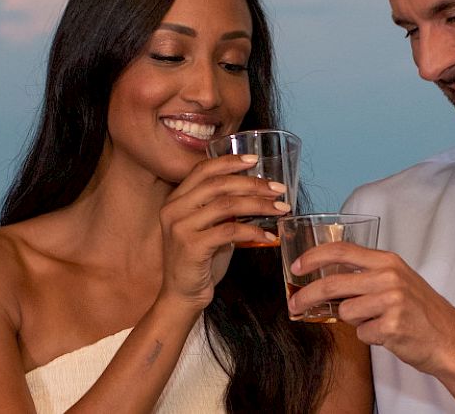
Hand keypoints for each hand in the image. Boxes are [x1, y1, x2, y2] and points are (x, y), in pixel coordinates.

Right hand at [158, 154, 289, 307]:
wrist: (182, 295)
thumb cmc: (200, 261)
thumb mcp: (209, 228)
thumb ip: (222, 208)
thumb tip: (256, 192)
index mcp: (176, 200)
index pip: (203, 170)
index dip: (229, 162)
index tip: (254, 160)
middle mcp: (174, 209)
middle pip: (218, 184)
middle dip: (253, 184)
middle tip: (278, 189)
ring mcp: (180, 228)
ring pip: (226, 205)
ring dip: (259, 205)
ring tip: (280, 209)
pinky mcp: (192, 247)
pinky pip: (230, 231)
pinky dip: (254, 232)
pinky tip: (269, 236)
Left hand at [287, 242, 454, 375]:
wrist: (451, 340)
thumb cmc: (422, 312)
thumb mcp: (396, 282)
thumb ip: (365, 277)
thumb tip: (325, 282)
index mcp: (387, 261)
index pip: (340, 250)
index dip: (313, 257)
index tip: (296, 267)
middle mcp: (389, 276)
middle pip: (332, 283)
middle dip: (306, 295)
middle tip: (294, 305)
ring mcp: (391, 301)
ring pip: (345, 312)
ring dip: (355, 322)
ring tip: (378, 322)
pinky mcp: (391, 326)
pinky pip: (362, 334)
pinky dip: (371, 337)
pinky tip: (389, 334)